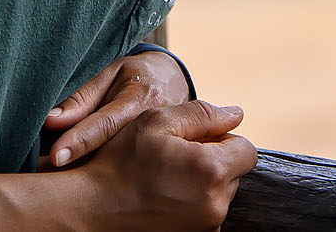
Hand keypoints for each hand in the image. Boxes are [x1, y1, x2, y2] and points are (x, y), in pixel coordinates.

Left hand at [42, 49, 193, 168]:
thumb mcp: (110, 73)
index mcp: (141, 97)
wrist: (173, 82)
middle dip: (79, 163)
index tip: (56, 155)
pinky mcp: (157, 159)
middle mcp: (155, 124)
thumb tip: (51, 122)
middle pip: (112, 150)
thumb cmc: (135, 75)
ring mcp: (160, 145)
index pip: (107, 122)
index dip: (81, 139)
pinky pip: (126, 171)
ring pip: (119, 165)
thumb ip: (82, 97)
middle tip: (43, 171)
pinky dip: (101, 177)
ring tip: (53, 181)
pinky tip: (78, 186)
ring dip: (86, 172)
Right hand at [76, 101, 257, 231]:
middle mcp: (215, 204)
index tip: (196, 142)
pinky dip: (193, 206)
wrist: (89, 208)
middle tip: (176, 159)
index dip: (223, 140)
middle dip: (213, 162)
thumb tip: (237, 115)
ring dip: (203, 185)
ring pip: (220, 196)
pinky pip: (206, 216)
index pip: (246, 149)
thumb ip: (203, 114)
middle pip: (234, 174)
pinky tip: (165, 199)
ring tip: (167, 180)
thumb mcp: (158, 122)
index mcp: (211, 170)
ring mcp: (205, 228)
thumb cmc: (121, 161)